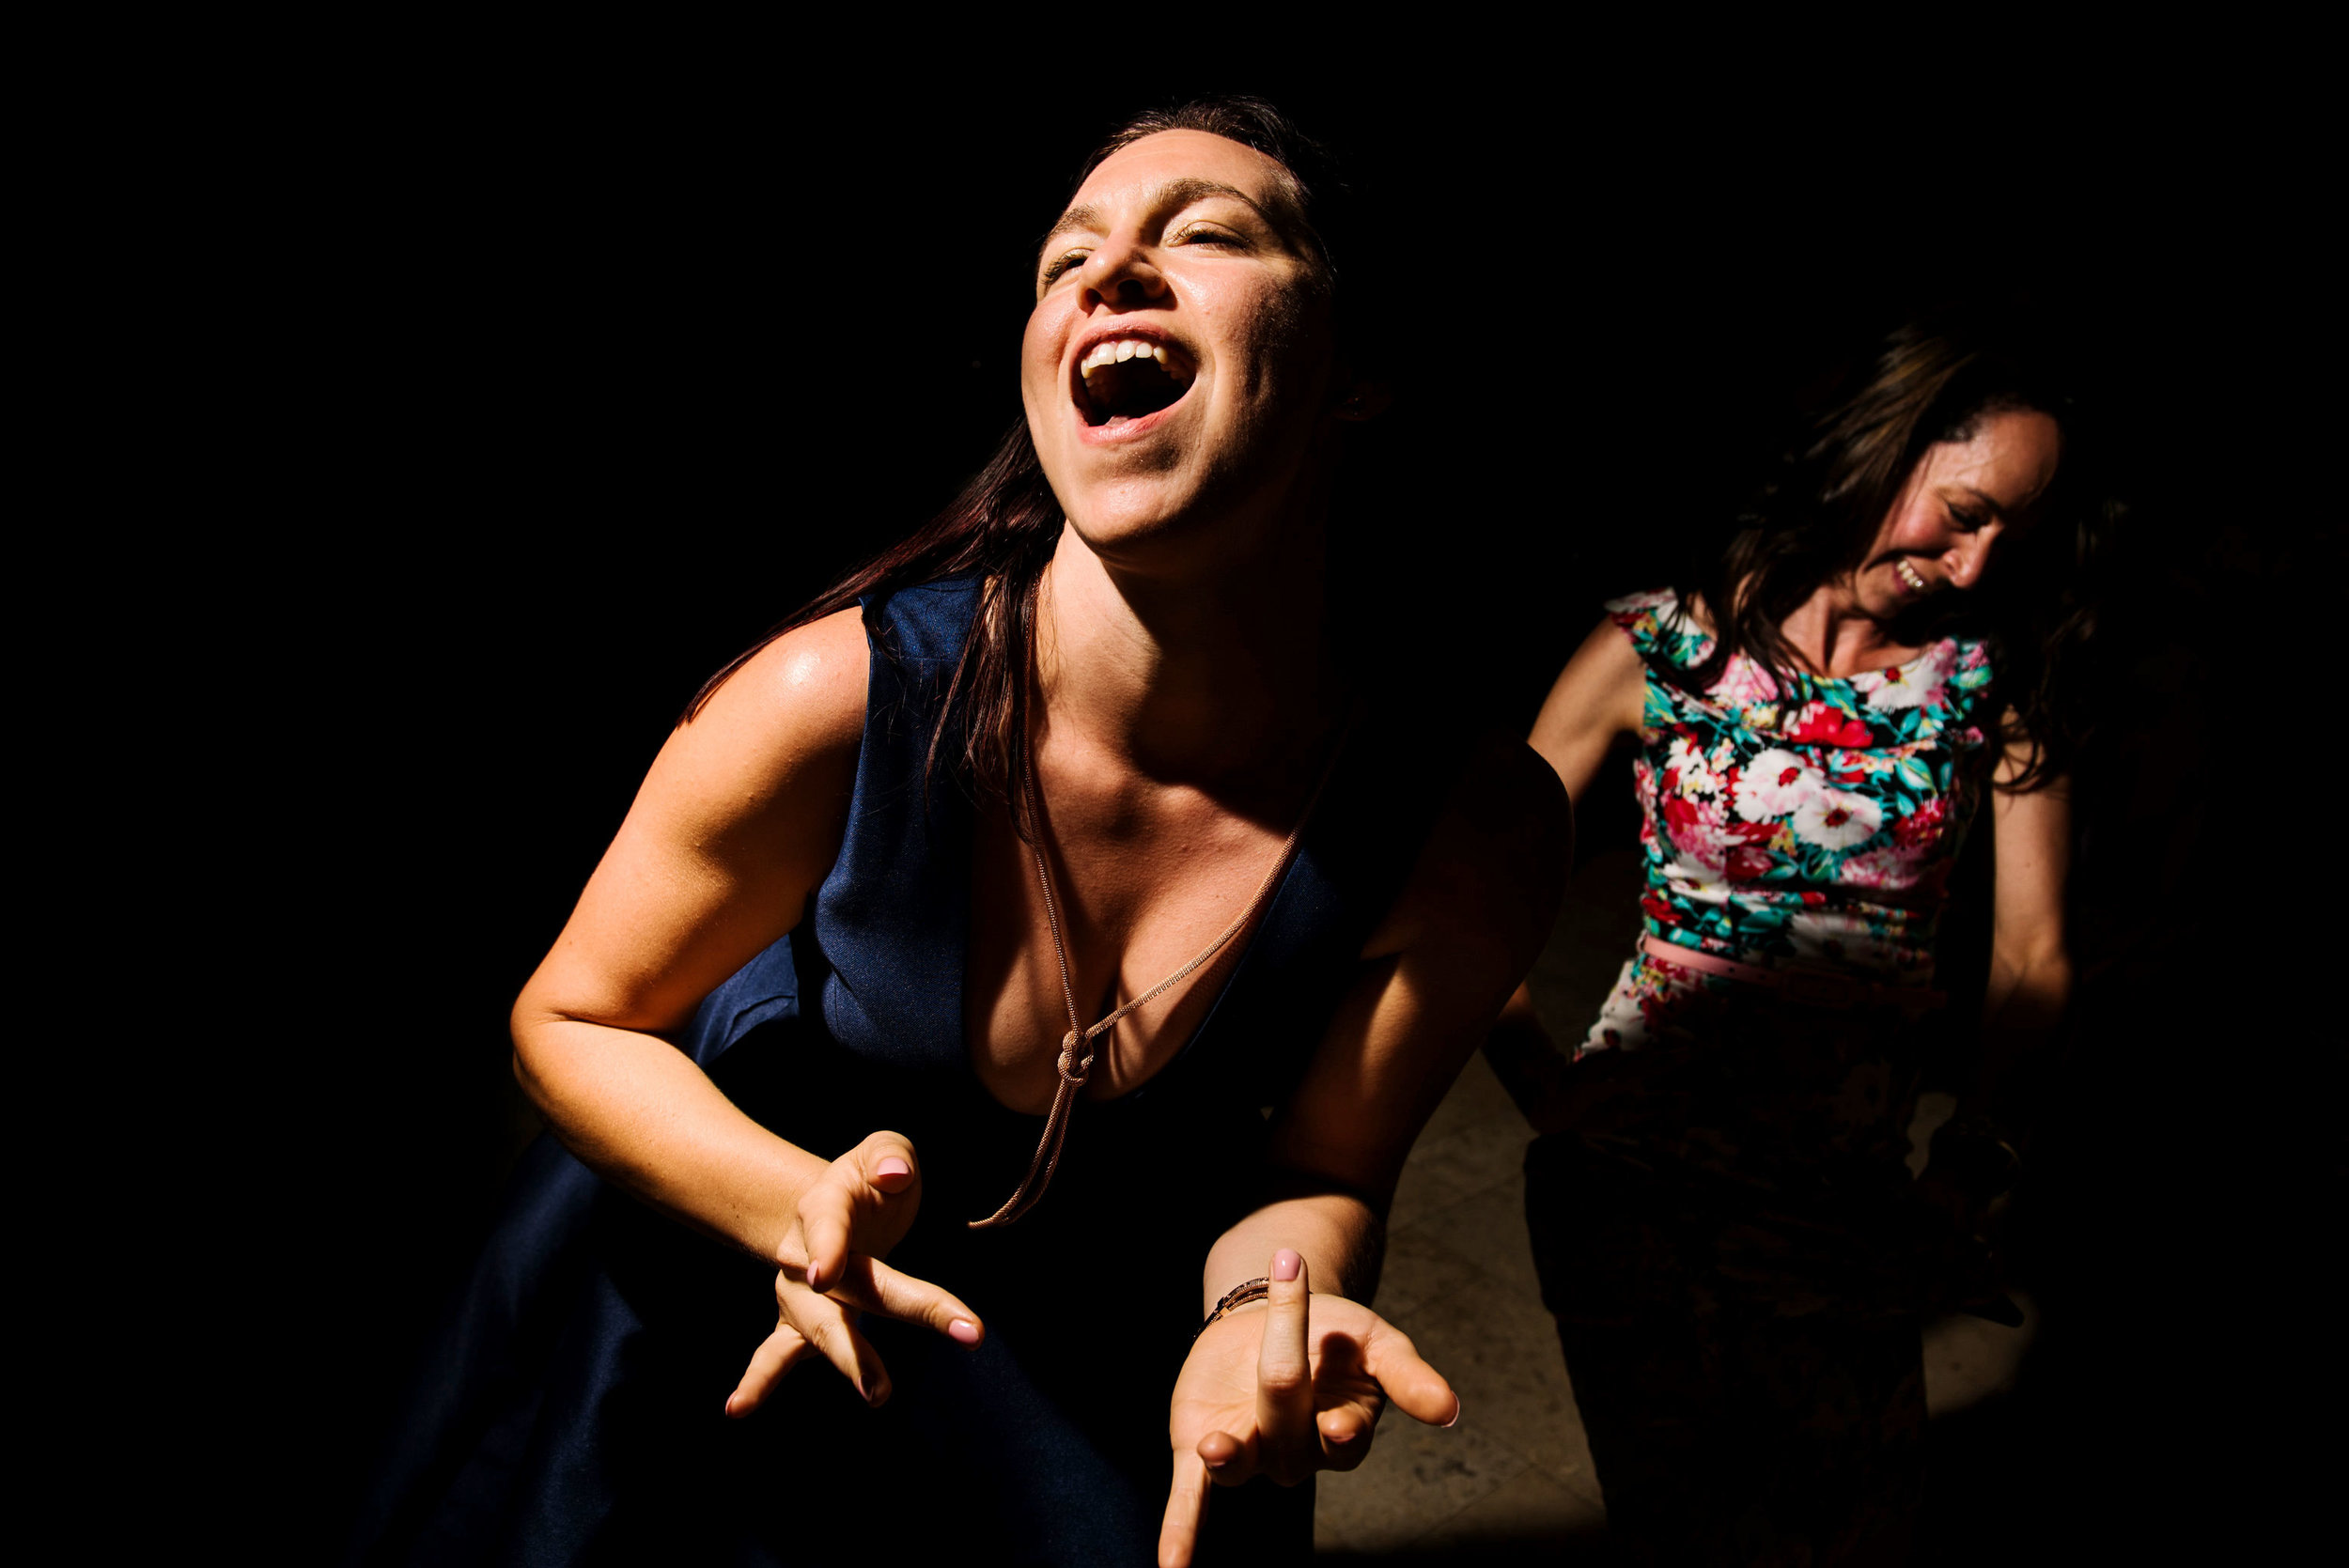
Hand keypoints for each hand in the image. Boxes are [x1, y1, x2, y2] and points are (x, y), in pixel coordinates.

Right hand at [724, 1130, 981, 1415]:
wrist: (835, 1204)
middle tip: (882, 1387)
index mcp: (826, 1206)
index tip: (822, 1274)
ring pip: (816, 1327)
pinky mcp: (799, 1319)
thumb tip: (895, 1175)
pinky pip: (777, 1350)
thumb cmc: (870, 1177)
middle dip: (858, 1340)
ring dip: (846, 1359)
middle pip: (833, 1294)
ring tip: (877, 1396)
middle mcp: (803, 1252)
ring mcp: (798, 1290)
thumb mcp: (884, 1151)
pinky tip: (736, 1408)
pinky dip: (758, 1379)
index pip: (827, 1226)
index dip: (824, 1247)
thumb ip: (891, 1156)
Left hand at [1157, 1250, 1457, 1567]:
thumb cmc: (1333, 1333)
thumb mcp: (1376, 1342)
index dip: (1341, 1432)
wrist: (1271, 1304)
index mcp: (1343, 1430)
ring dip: (1227, 1460)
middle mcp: (1296, 1451)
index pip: (1345, 1439)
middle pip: (1288, 1431)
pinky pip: (1190, 1499)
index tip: (1340, 1424)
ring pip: (1240, 1467)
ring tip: (1217, 1445)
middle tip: (1279, 1341)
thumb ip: (1406, 1376)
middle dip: (1282, 1380)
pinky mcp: (1197, 1447)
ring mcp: (1249, 1453)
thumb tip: (1449, 1409)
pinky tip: (1171, 1565)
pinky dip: (1182, 1532)